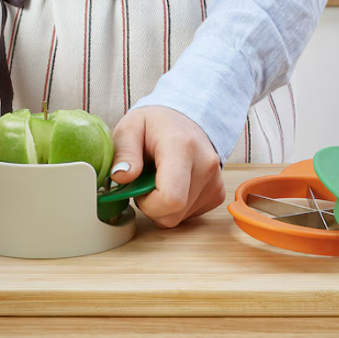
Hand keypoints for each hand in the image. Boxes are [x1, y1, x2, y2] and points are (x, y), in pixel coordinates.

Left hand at [111, 106, 224, 227]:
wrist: (184, 120)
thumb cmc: (155, 125)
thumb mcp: (129, 128)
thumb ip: (124, 152)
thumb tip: (121, 177)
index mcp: (181, 148)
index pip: (171, 199)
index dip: (148, 204)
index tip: (138, 187)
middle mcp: (205, 166)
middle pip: (173, 213)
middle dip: (151, 206)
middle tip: (145, 181)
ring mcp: (214, 182)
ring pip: (180, 217)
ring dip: (162, 206)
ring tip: (159, 180)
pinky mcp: (217, 193)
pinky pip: (189, 215)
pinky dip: (175, 207)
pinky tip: (172, 185)